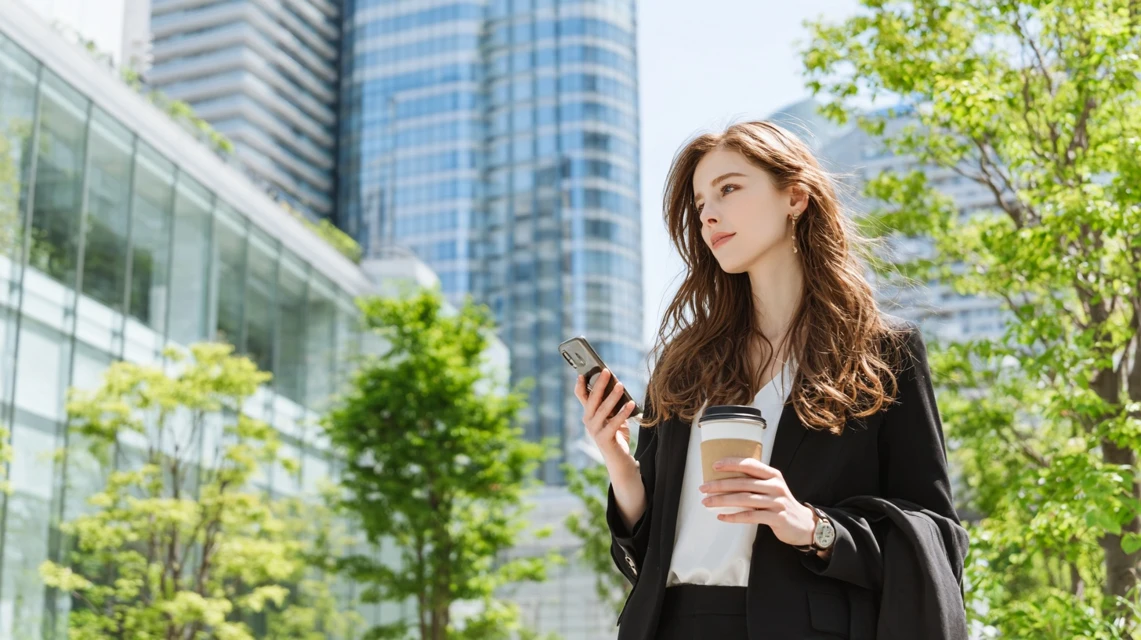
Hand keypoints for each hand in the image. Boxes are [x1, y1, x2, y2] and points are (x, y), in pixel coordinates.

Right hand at [574, 369, 637, 466]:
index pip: (581, 396)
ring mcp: (594, 431)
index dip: (580, 385)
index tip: (582, 372)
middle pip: (592, 400)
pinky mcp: (604, 439)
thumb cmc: (617, 435)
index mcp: (589, 414)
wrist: (620, 460)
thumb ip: (612, 404)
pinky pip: (614, 423)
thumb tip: (618, 385)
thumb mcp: (613, 416)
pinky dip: (623, 413)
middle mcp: (588, 421)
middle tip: (607, 372)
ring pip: (602, 410)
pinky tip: (631, 404)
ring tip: (621, 385)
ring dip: (612, 397)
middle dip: (599, 384)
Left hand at [699, 457, 816, 548]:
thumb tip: (725, 478)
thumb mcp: (772, 487)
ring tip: (707, 502)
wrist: (803, 524)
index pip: (750, 464)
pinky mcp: (776, 518)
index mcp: (773, 475)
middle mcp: (775, 486)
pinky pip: (750, 516)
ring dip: (722, 501)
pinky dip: (733, 517)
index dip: (732, 464)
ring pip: (744, 499)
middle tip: (703, 488)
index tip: (714, 466)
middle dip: (720, 485)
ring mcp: (777, 502)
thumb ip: (755, 481)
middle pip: (743, 483)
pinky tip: (721, 516)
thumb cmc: (780, 503)